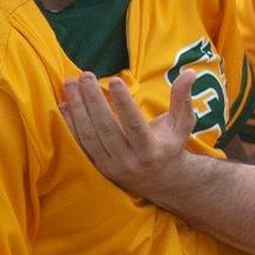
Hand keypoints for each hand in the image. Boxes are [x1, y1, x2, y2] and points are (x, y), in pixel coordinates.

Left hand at [61, 70, 196, 197]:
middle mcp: (129, 161)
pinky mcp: (97, 167)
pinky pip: (80, 145)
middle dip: (92, 100)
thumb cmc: (171, 145)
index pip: (134, 124)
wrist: (161, 182)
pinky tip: (63, 105)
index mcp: (151, 150)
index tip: (114, 80)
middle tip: (84, 75)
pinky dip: (70, 125)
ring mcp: (110, 166)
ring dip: (77, 109)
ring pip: (89, 136)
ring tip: (70, 83)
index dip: (124, 103)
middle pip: (106, 128)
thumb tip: (190, 72)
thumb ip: (183, 98)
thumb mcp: (182, 124)